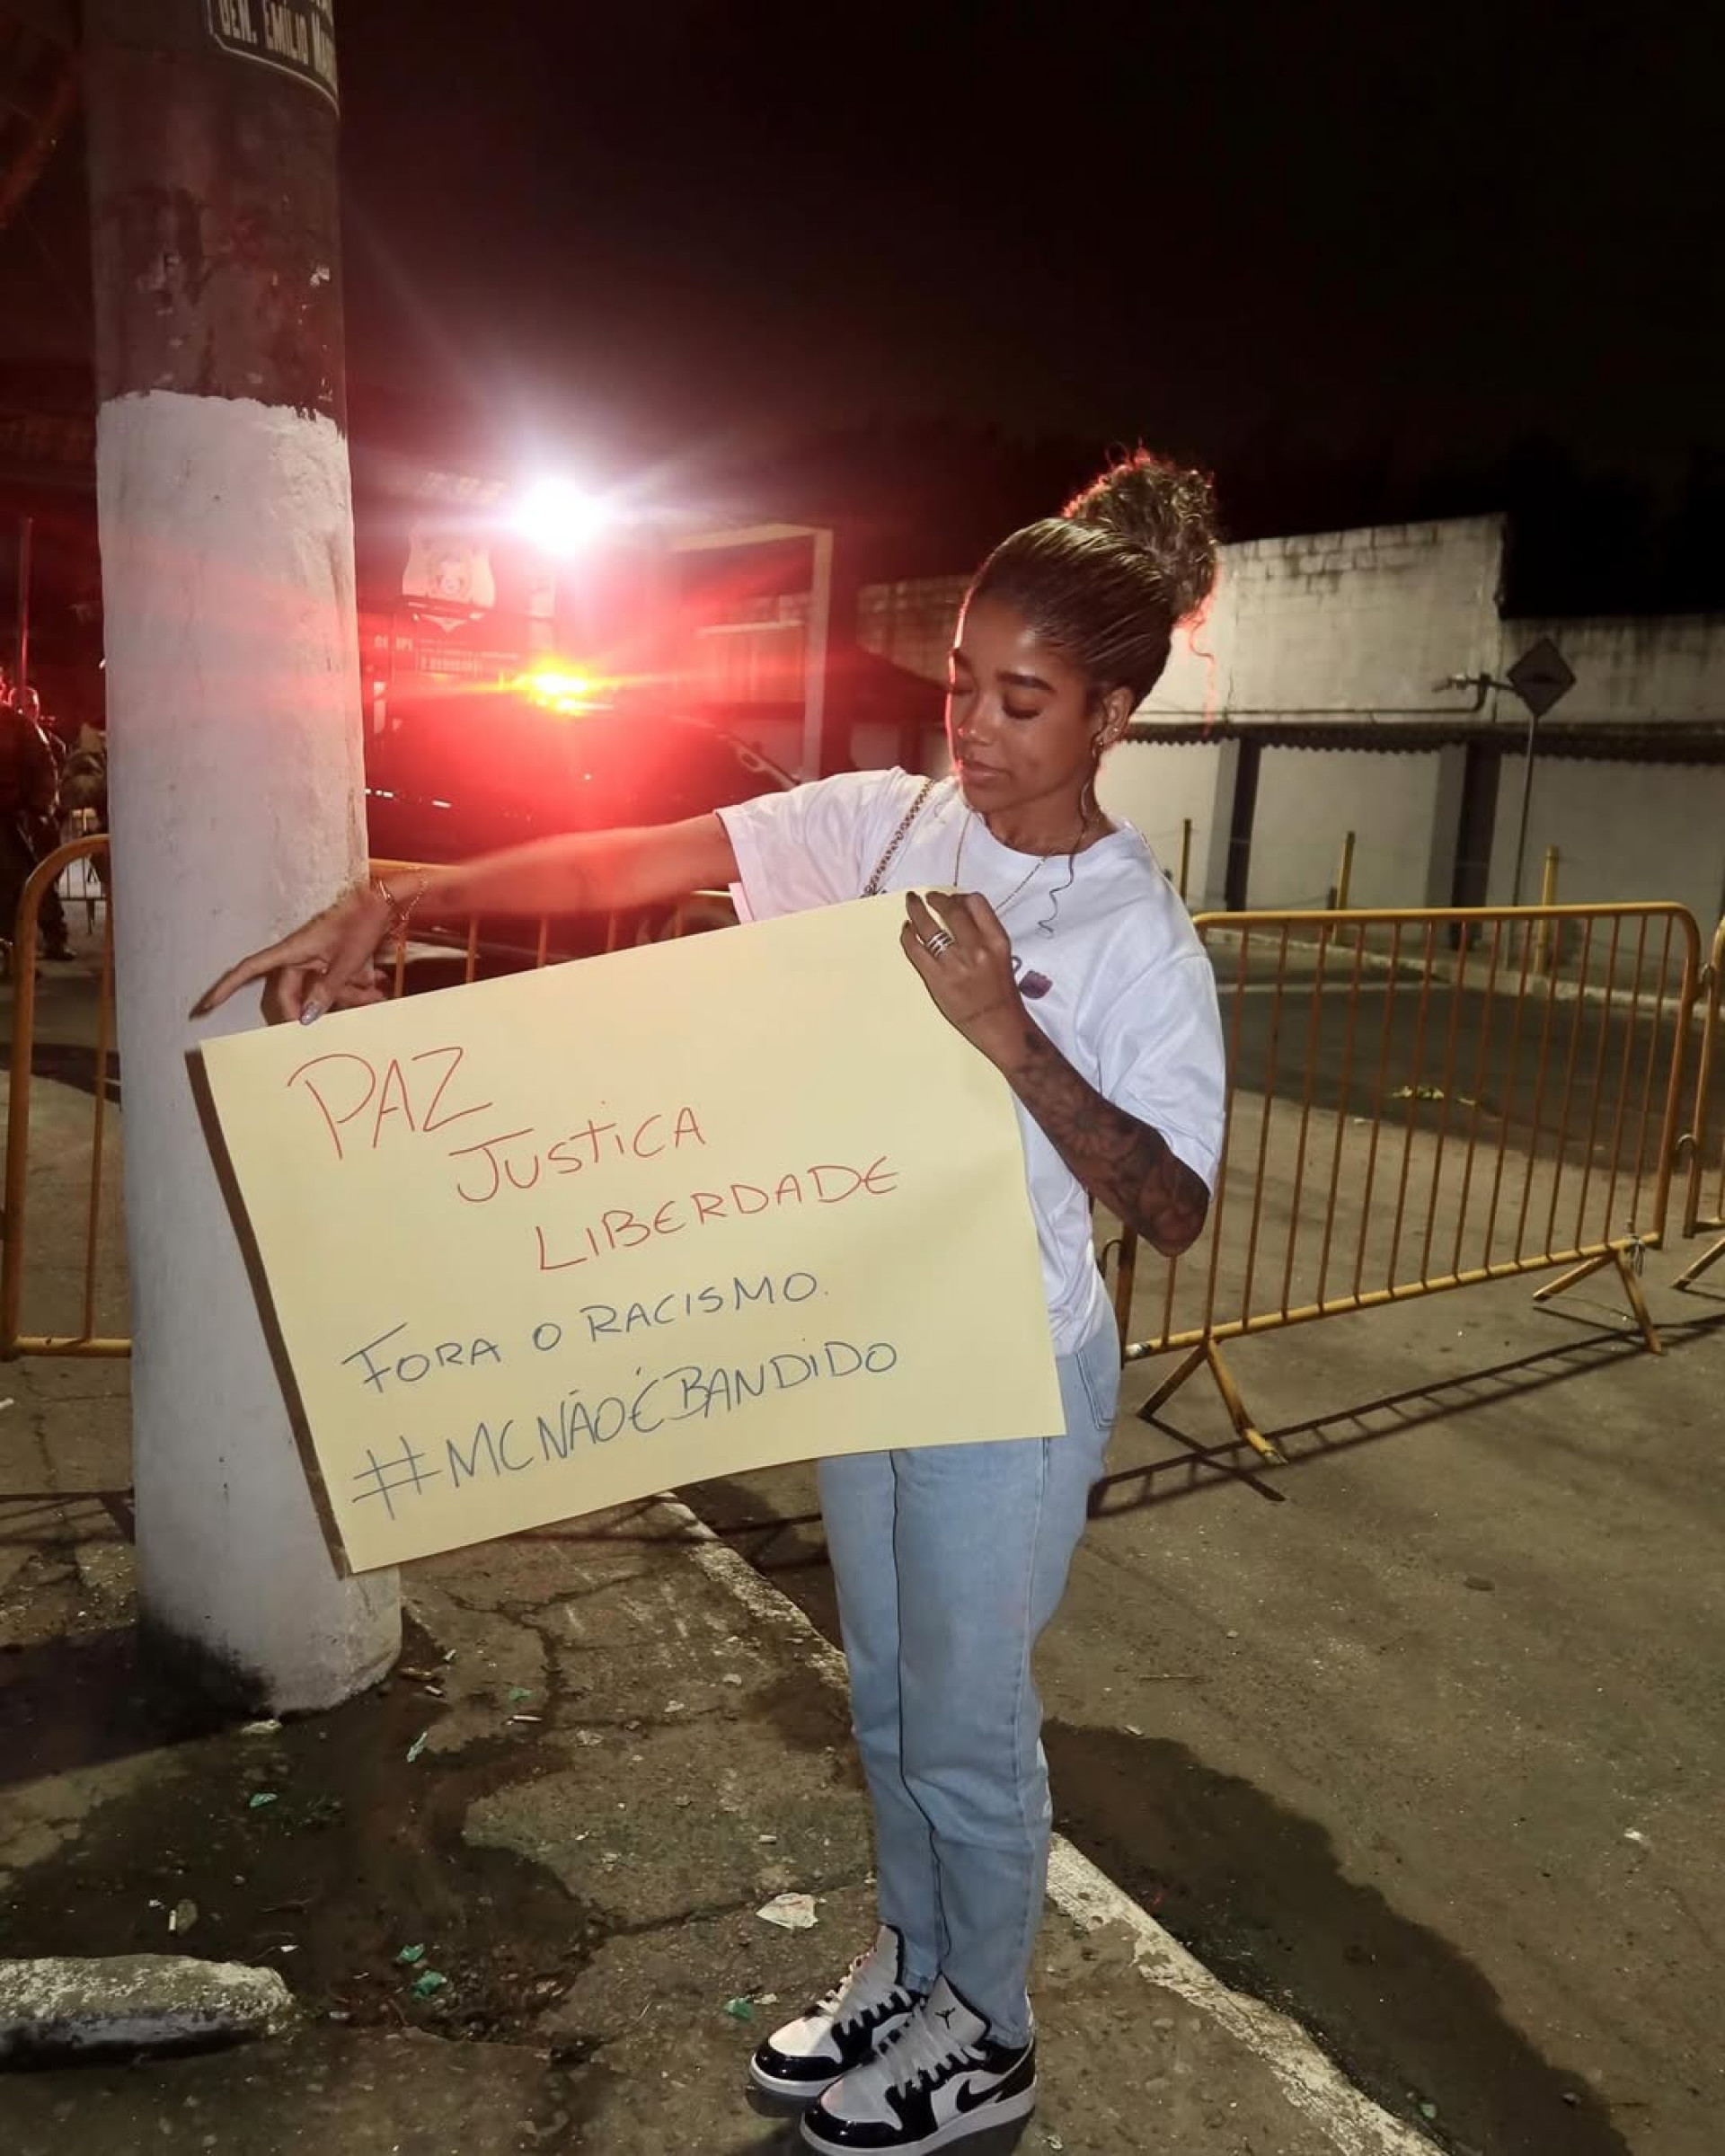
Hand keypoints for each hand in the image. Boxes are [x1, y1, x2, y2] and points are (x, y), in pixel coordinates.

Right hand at [193, 884, 391, 1025]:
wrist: (384, 903)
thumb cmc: (360, 924)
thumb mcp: (347, 962)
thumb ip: (327, 991)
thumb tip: (304, 1019)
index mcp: (291, 952)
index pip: (249, 970)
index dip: (226, 988)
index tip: (204, 1007)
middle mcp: (298, 957)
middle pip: (291, 992)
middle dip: (311, 1010)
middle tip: (327, 1026)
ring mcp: (315, 959)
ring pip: (318, 990)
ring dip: (344, 998)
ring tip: (373, 994)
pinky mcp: (332, 961)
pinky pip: (334, 982)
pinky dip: (354, 989)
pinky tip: (376, 987)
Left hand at [900, 890, 1023, 1058]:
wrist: (1000, 1026)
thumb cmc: (1002, 993)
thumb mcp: (1003, 956)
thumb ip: (984, 935)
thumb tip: (961, 915)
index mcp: (997, 941)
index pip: (976, 904)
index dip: (961, 897)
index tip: (953, 898)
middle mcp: (976, 948)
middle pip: (951, 911)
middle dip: (937, 899)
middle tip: (928, 896)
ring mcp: (954, 964)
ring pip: (928, 927)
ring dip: (917, 910)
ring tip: (912, 903)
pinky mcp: (936, 979)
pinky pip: (916, 950)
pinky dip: (908, 936)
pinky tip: (906, 929)